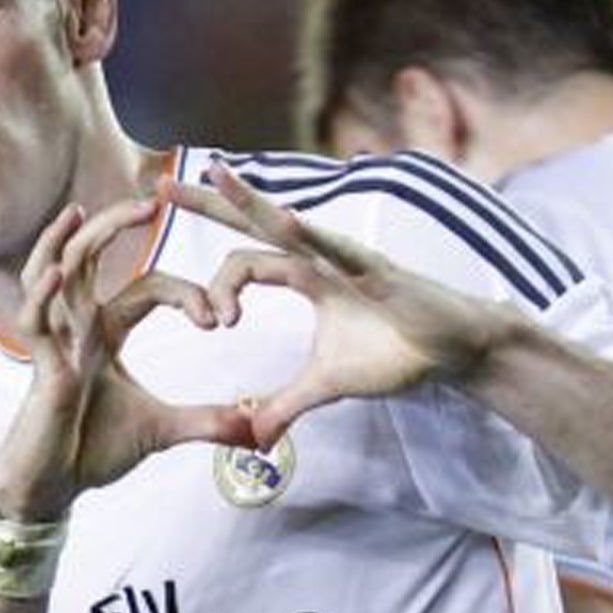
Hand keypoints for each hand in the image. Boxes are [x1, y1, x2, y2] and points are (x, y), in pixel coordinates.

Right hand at [0, 196, 255, 518]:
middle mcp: (77, 326)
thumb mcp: (162, 432)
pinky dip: (43, 294)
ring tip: (80, 211)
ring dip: (66, 241)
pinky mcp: (40, 366)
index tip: (218, 322)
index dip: (187, 295)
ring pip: (53, 273)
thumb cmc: (91, 452)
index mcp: (106, 332)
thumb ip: (208, 423)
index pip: (148, 287)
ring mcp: (54, 342)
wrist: (51, 487)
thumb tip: (257, 431)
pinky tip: (56, 273)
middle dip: (114, 225)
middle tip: (152, 200)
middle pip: (90, 257)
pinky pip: (35, 320)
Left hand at [167, 163, 518, 446]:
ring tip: (215, 174)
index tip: (214, 324)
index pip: (242, 260)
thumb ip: (287, 406)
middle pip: (252, 222)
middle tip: (158, 183)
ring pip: (289, 224)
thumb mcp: (327, 385)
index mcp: (303, 274)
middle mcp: (318, 256)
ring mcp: (347, 258)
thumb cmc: (395, 353)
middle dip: (207, 202)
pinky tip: (286, 220)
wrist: (454, 352)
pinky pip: (339, 250)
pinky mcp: (377, 271)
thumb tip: (255, 438)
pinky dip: (313, 236)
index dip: (216, 287)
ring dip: (250, 201)